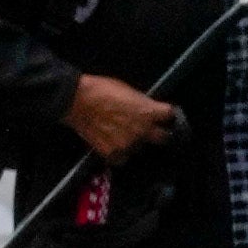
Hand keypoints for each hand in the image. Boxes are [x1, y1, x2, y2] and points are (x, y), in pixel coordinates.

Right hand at [63, 71, 178, 159]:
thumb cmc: (102, 90)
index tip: (164, 115)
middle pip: (163, 138)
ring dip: (135, 142)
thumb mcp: (129, 91)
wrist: (77, 101)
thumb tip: (149, 109)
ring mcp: (128, 145)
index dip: (167, 114)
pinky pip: (122, 157)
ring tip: (122, 133)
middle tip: (150, 129)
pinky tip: (112, 143)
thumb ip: (143, 104)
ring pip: (140, 148)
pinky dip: (119, 152)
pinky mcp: (113, 155)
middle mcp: (142, 131)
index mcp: (148, 112)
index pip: (170, 115)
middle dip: (159, 133)